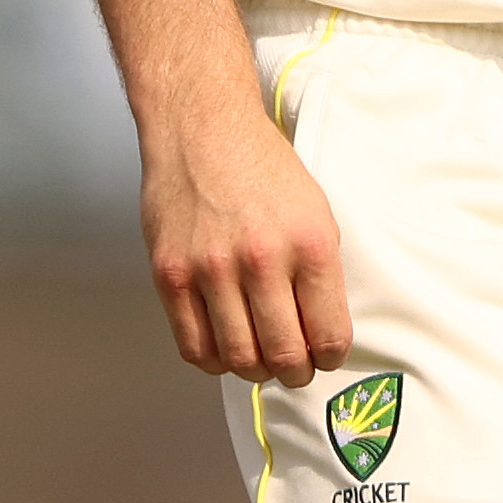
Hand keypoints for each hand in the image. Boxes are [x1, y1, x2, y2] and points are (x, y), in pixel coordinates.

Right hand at [142, 104, 352, 382]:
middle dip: (296, 372)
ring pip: (238, 359)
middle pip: (283, 355)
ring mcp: (211, 270)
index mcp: (309, 243)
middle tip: (297, 367)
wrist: (203, 130)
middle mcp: (261, 260)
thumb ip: (320, 271)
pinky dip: (214, 360)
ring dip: (255, 370)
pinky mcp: (170, 276)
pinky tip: (226, 347)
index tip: (327, 356)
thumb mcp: (315, 211)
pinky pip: (194, 346)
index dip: (331, 356)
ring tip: (262, 359)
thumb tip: (322, 331)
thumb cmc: (263, 169)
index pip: (329, 332)